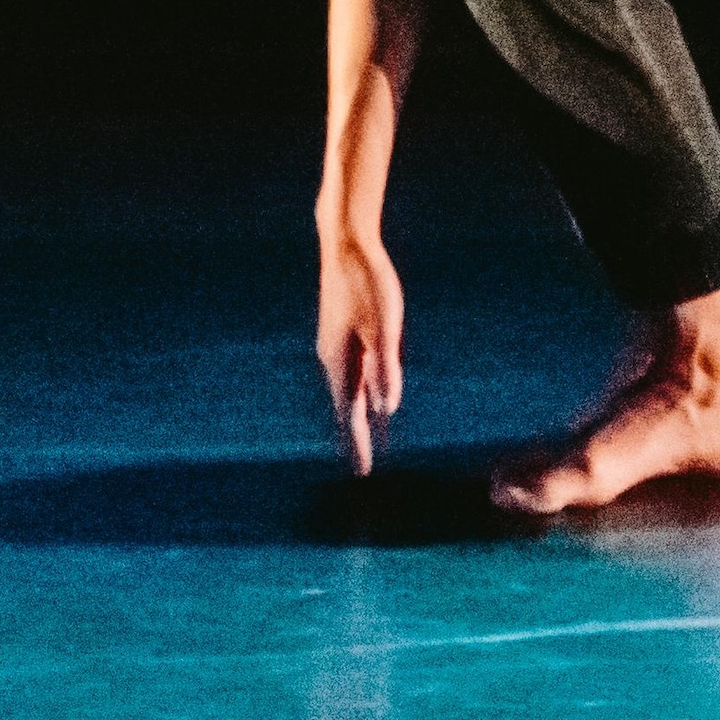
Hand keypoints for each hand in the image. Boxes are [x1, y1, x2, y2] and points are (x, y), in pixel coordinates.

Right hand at [316, 218, 405, 475]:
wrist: (346, 245)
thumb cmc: (368, 284)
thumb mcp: (385, 327)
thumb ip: (386, 368)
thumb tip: (386, 409)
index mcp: (340, 362)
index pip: (350, 415)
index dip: (358, 444)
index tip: (363, 474)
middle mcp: (332, 359)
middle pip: (345, 407)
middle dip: (354, 437)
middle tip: (362, 468)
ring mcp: (334, 345)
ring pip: (346, 390)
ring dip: (354, 415)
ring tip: (362, 438)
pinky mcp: (341, 332)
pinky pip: (350, 372)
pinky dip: (358, 391)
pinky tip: (366, 394)